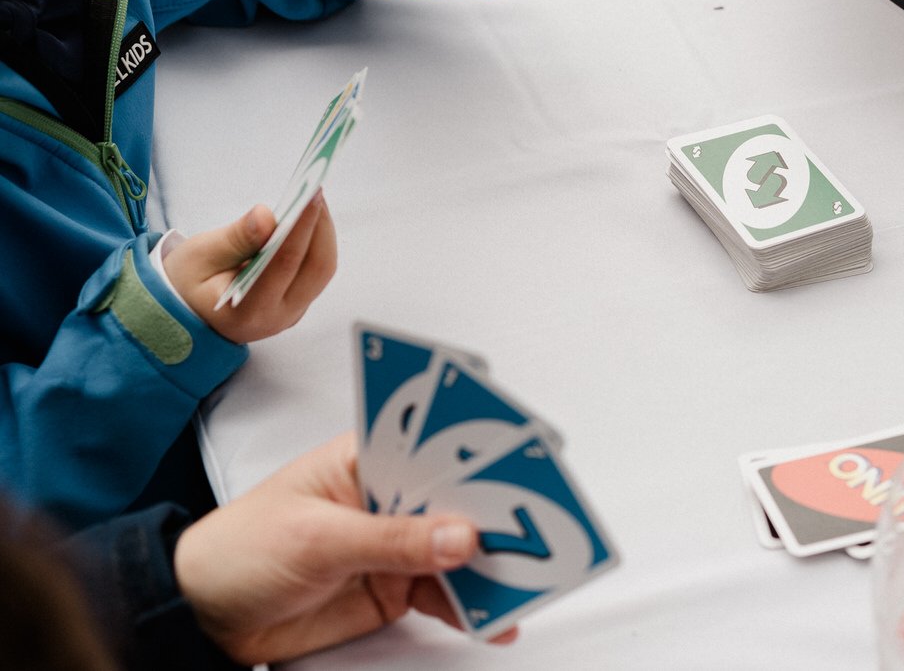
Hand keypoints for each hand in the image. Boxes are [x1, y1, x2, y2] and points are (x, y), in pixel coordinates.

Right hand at [164, 196, 335, 343]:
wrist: (185, 312)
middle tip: (316, 187)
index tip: (311, 192)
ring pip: (322, 269)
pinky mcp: (297, 301)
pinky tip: (307, 215)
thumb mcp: (198, 257)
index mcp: (248, 312)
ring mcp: (292, 312)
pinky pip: (315, 269)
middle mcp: (278, 317)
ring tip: (313, 195)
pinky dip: (315, 240)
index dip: (302, 226)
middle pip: (317, 268)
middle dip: (320, 225)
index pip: (284, 264)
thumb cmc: (186, 282)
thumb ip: (234, 239)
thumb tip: (267, 216)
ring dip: (321, 230)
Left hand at [174, 434, 516, 665]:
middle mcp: (390, 494)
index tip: (522, 459)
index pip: (436, 443)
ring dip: (495, 565)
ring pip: (462, 550)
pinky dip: (476, 607)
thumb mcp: (315, 538)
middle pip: (460, 498)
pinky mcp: (396, 587)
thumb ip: (391, 540)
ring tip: (530, 579)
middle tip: (541, 526)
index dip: (480, 449)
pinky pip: (449, 595)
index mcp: (368, 456)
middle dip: (500, 512)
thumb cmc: (237, 551)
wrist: (202, 618)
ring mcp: (397, 543)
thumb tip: (460, 536)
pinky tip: (499, 616)